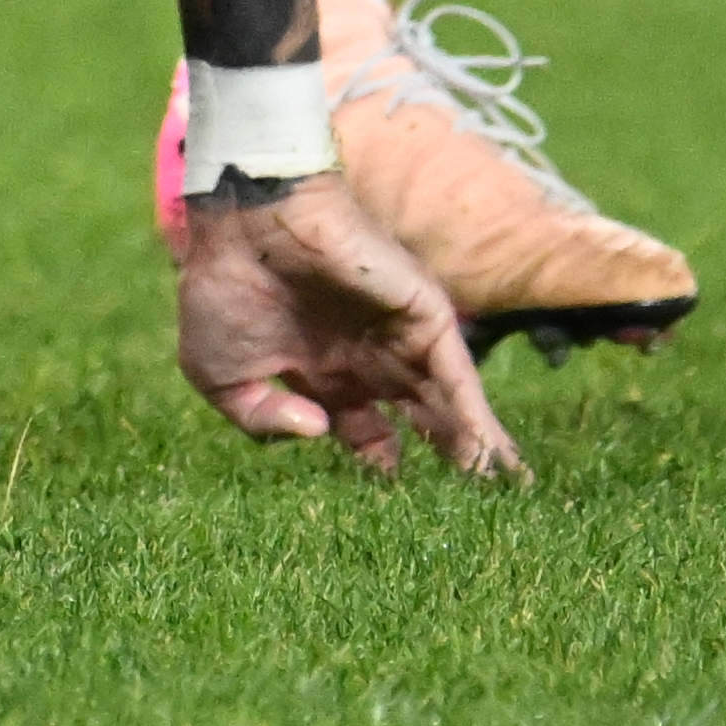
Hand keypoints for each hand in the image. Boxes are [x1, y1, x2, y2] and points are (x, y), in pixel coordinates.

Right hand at [173, 177, 518, 479]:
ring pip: (447, 402)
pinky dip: (475, 417)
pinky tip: (490, 457)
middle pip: (420, 416)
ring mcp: (398, 334)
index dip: (381, 461)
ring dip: (474, 447)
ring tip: (505, 494)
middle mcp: (367, 353)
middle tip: (476, 507)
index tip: (392, 491)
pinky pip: (456, 376)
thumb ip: (261, 421)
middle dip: (446, 456)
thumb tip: (320, 432)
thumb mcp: (221, 377)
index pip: (366, 426)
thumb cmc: (224, 287)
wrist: (247, 218)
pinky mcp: (423, 314)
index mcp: (323, 368)